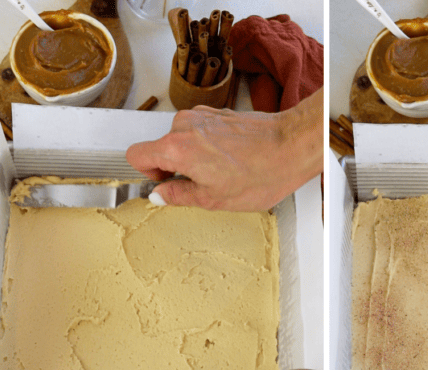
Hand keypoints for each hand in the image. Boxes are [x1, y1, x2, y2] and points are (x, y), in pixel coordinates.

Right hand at [126, 89, 322, 211]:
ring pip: (182, 140)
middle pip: (161, 148)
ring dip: (194, 158)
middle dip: (176, 168)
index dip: (148, 174)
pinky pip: (199, 132)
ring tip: (222, 173)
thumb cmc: (260, 173)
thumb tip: (160, 195)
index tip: (166, 184)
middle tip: (203, 185)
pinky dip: (208, 147)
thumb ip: (180, 195)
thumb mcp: (214, 199)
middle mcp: (184, 124)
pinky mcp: (216, 111)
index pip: (136, 155)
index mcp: (176, 147)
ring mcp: (201, 114)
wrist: (290, 146)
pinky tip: (230, 161)